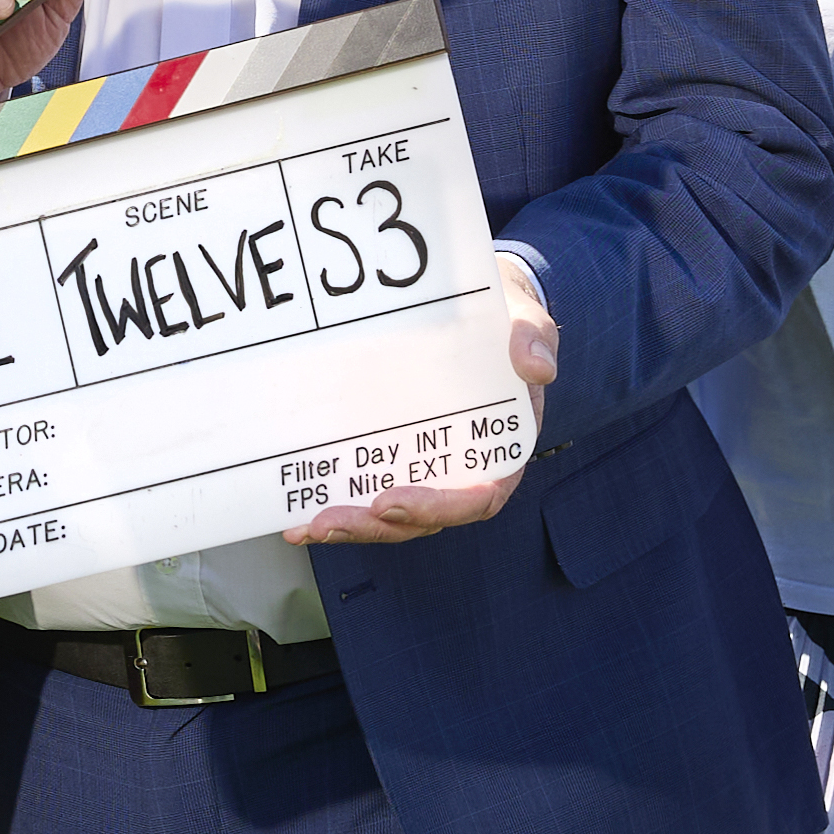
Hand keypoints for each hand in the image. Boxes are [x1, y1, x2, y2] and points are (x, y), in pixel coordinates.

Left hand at [285, 257, 559, 546]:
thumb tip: (536, 364)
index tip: (393, 501)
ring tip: (307, 526)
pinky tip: (297, 515)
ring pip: (392, 514)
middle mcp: (462, 468)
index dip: (437, 507)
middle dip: (377, 525)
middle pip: (424, 516)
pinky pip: (368, 489)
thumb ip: (532, 335)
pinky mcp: (394, 456)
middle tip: (331, 520)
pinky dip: (337, 505)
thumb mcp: (525, 317)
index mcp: (502, 449)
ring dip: (352, 526)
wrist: (476, 307)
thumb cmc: (503, 320)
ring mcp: (426, 466)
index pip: (478, 498)